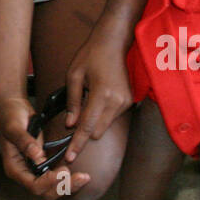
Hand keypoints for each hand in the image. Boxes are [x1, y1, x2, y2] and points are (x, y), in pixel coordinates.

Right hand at [0, 93, 90, 199]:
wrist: (12, 107)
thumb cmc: (10, 115)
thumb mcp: (14, 126)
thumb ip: (24, 141)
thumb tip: (37, 156)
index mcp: (14, 168)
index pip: (33, 185)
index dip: (50, 182)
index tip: (64, 170)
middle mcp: (24, 173)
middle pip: (45, 192)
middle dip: (63, 187)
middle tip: (82, 177)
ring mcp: (34, 170)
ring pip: (53, 189)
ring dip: (69, 185)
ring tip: (85, 177)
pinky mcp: (43, 163)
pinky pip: (57, 178)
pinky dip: (69, 179)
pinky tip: (81, 174)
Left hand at [62, 20, 133, 161]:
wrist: (114, 42)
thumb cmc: (91, 54)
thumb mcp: (74, 75)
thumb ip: (72, 101)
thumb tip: (71, 124)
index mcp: (102, 94)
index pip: (87, 127)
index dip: (77, 144)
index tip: (70, 158)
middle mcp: (117, 102)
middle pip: (97, 132)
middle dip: (84, 131)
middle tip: (73, 118)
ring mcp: (126, 102)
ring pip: (105, 126)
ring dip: (93, 121)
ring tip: (87, 97)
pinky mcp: (129, 101)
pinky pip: (111, 117)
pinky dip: (101, 114)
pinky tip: (97, 96)